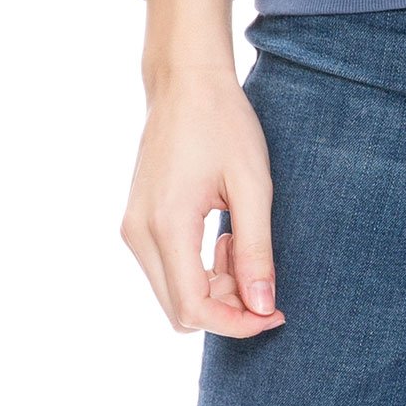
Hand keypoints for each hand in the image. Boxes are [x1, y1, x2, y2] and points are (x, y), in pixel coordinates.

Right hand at [120, 63, 285, 338]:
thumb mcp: (252, 185)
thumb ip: (256, 249)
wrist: (186, 82)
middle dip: (226, 307)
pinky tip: (222, 237)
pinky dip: (197, 270)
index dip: (236, 323)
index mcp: (167, 225)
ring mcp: (132, 227)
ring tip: (241, 244)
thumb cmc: (224, 123)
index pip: (194, 308)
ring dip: (212, 287)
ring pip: (172, 293)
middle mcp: (139, 234)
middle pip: (179, 310)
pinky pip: (165, 269)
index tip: (274, 313)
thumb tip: (263, 307)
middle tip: (262, 275)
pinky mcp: (136, 221)